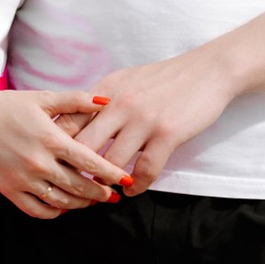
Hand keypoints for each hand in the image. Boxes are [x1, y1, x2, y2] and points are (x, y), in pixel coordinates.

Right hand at [0, 88, 130, 222]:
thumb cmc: (10, 105)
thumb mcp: (44, 97)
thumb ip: (76, 100)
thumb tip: (106, 101)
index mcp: (51, 138)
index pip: (89, 161)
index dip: (110, 173)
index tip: (125, 179)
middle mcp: (39, 162)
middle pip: (78, 186)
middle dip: (99, 192)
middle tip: (113, 195)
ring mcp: (23, 179)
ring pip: (61, 200)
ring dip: (80, 203)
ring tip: (92, 201)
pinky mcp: (9, 190)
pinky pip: (37, 210)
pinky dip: (54, 211)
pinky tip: (63, 206)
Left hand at [71, 49, 238, 194]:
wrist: (207, 71)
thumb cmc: (162, 80)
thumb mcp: (125, 82)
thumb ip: (100, 103)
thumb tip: (71, 128)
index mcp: (105, 90)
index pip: (68, 124)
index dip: (58, 150)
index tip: (57, 169)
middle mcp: (120, 103)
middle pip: (82, 147)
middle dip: (77, 173)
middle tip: (77, 189)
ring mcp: (143, 119)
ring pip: (111, 164)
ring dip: (107, 184)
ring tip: (105, 192)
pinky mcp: (167, 134)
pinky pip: (144, 171)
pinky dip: (135, 186)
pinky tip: (132, 190)